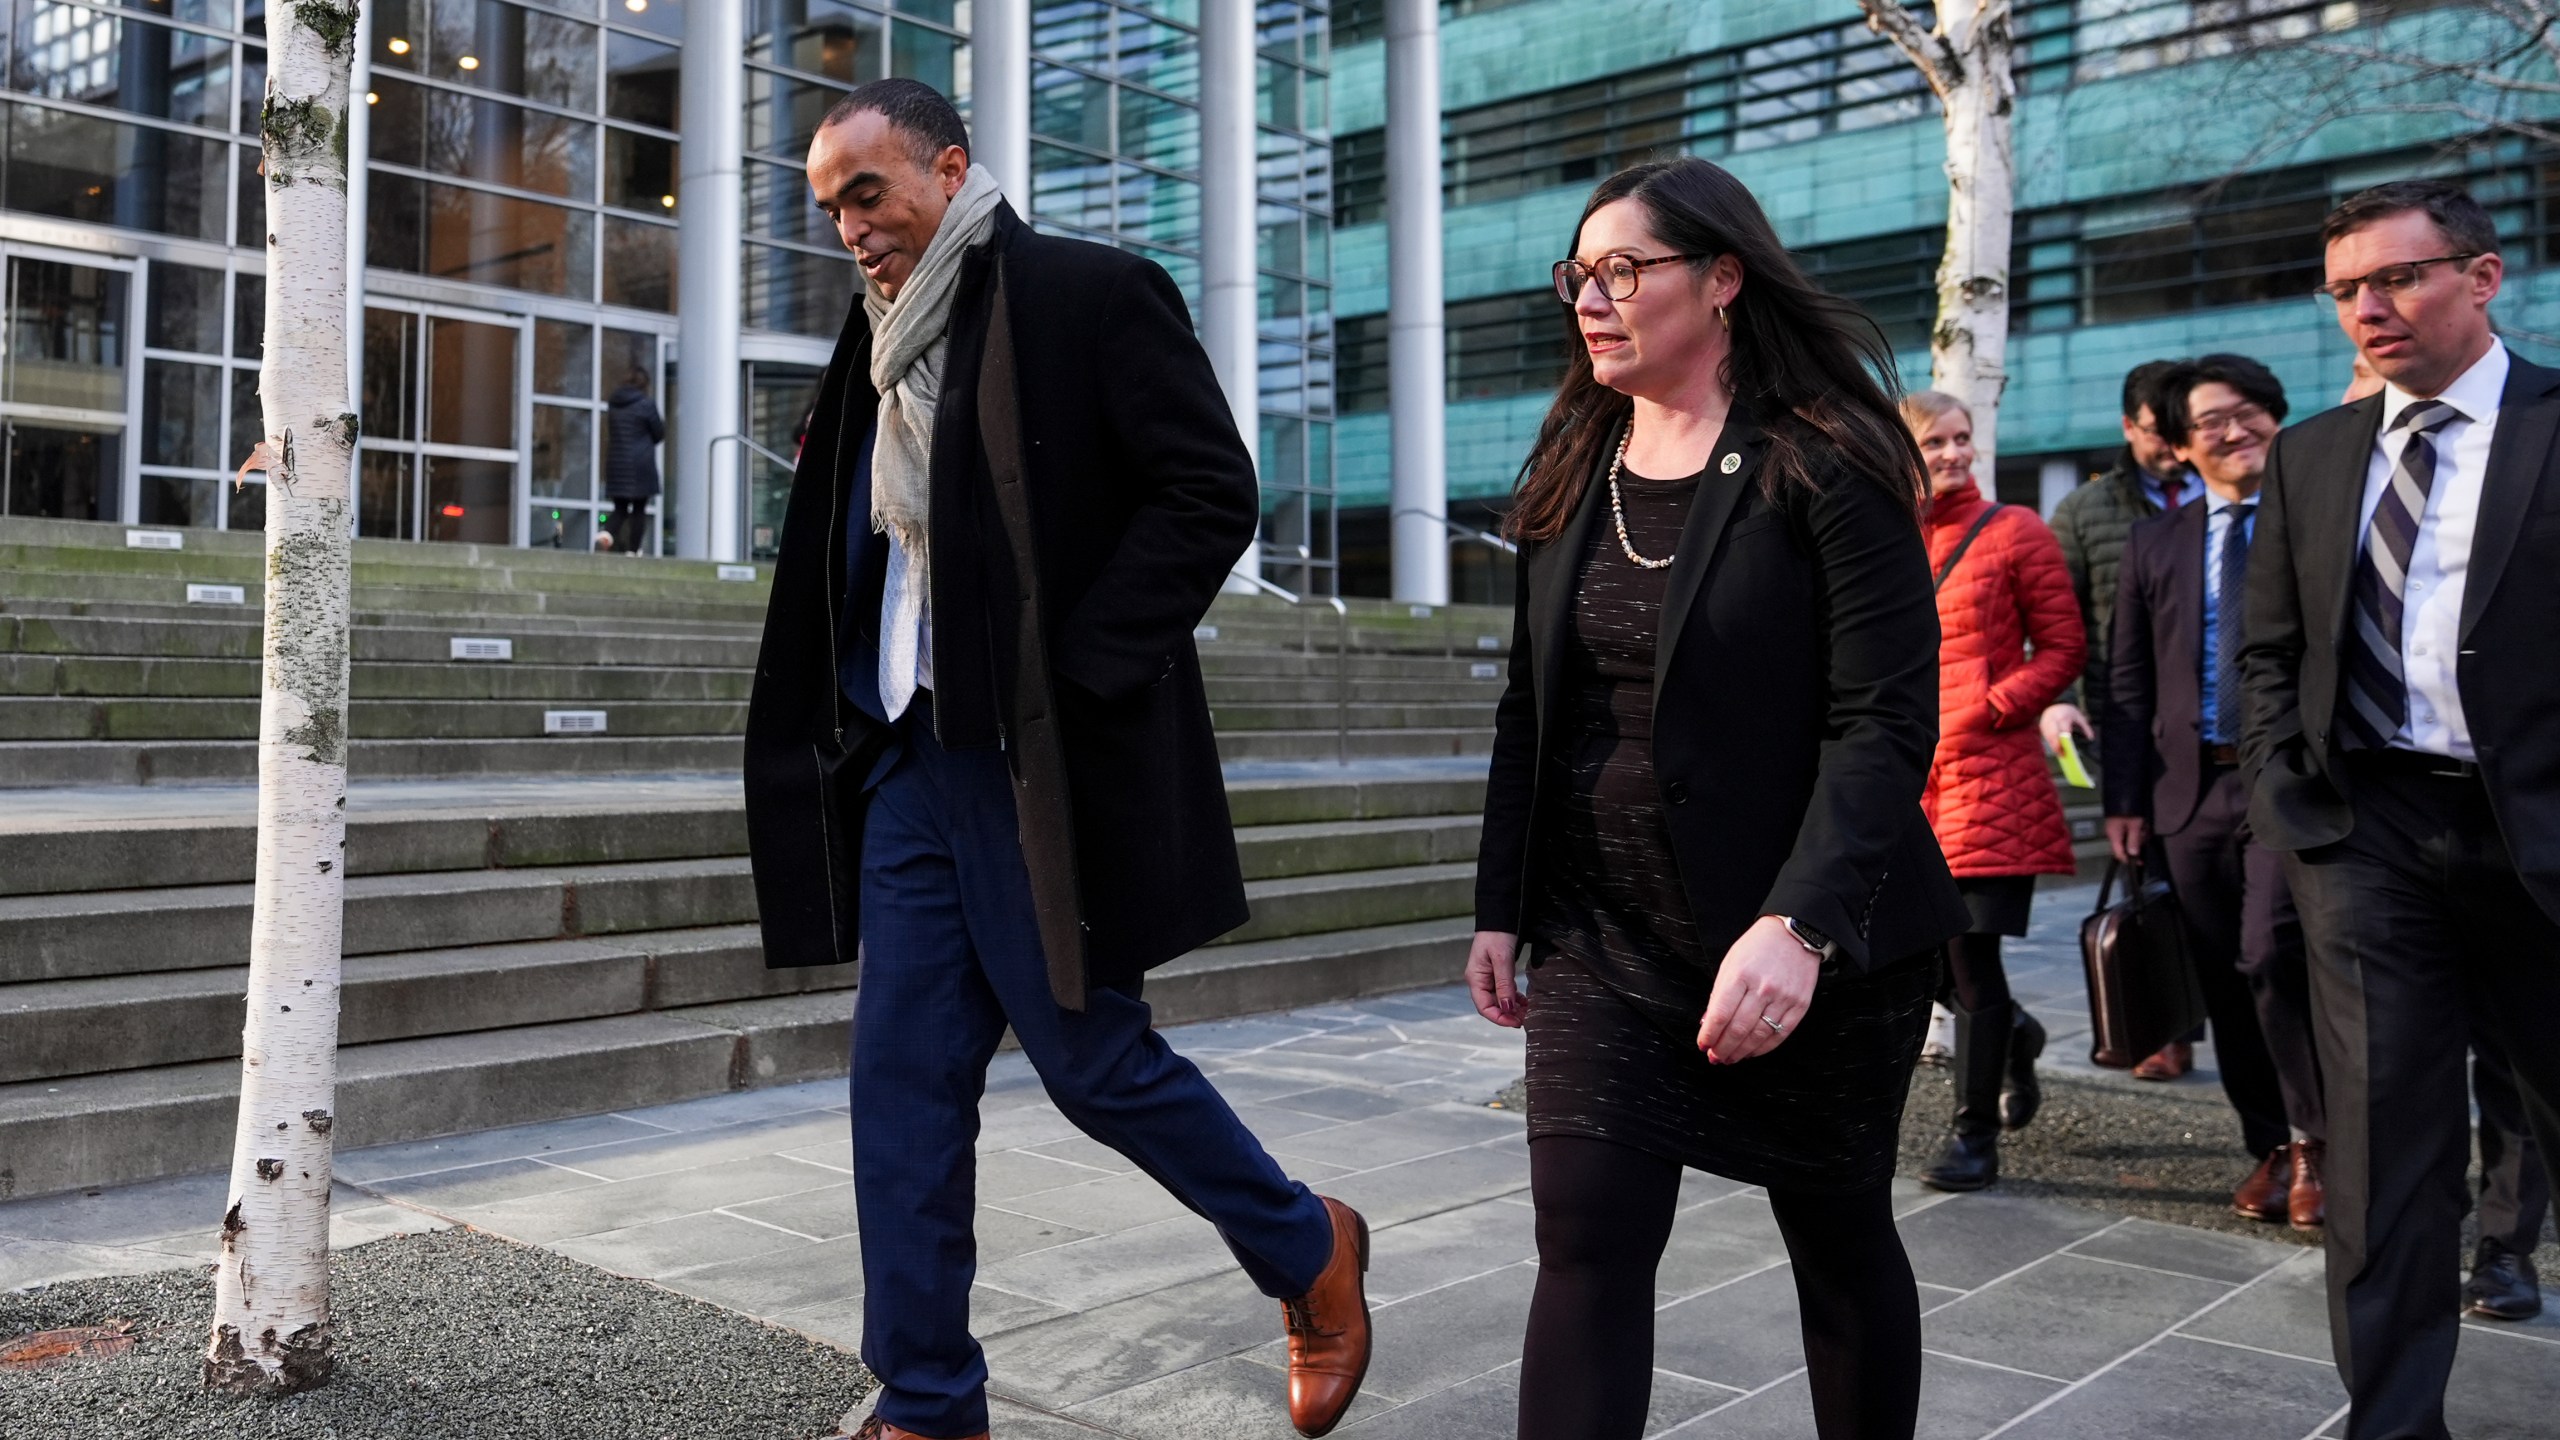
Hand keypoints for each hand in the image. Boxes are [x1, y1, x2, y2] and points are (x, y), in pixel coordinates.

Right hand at [1466, 930, 1524, 1027]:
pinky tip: (1524, 1001)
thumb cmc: (1497, 934)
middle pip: (1492, 1006)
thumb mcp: (1502, 959)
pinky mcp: (1497, 974)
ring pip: (1499, 1001)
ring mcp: (1488, 978)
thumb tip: (1507, 1008)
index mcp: (1475, 978)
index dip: (1499, 1018)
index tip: (1516, 1022)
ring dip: (1512, 1008)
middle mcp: (1480, 981)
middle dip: (1508, 1015)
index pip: (1484, 1007)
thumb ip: (1504, 984)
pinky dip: (1514, 999)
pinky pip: (1504, 992)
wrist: (1502, 917)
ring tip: (1528, 1011)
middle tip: (1526, 1018)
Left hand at [1696, 916, 1821, 1063]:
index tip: (1703, 1044)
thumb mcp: (1730, 963)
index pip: (1720, 1014)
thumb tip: (1708, 1023)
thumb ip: (1719, 994)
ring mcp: (1783, 998)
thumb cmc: (1757, 947)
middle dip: (1723, 1048)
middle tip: (1715, 1057)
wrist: (1793, 934)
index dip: (1709, 1035)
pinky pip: (1780, 1035)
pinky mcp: (1799, 1005)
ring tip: (1730, 1058)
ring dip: (1741, 1052)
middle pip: (1738, 1029)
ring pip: (1758, 1035)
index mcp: (1740, 974)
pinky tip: (1751, 1052)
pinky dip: (1763, 1048)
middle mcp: (1762, 988)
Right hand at [2039, 703, 2091, 755]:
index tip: (2067, 749)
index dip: (2064, 741)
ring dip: (2053, 745)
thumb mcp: (2079, 717)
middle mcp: (2053, 719)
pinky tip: (2055, 747)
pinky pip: (2045, 736)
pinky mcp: (2042, 725)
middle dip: (2057, 746)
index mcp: (2063, 716)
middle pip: (2053, 735)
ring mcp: (2046, 722)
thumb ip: (2085, 727)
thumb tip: (2091, 738)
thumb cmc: (2069, 712)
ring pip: (2048, 736)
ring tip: (2059, 753)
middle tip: (2062, 755)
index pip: (2063, 731)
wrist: (2056, 704)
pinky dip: (2050, 742)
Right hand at [2105, 814, 2147, 863]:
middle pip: (2124, 846)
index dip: (2129, 859)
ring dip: (2138, 836)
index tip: (2140, 862)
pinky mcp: (2119, 823)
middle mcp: (2112, 833)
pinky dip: (2135, 831)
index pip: (2119, 854)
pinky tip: (2142, 824)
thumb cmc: (2129, 810)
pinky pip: (2128, 832)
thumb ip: (2133, 841)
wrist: (2123, 793)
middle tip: (2145, 836)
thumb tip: (2133, 855)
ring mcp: (2115, 828)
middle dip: (2136, 844)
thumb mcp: (2135, 826)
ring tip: (2144, 827)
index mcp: (2114, 836)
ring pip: (2127, 839)